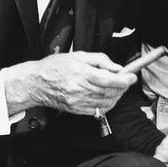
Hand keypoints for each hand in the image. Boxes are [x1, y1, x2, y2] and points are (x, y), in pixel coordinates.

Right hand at [20, 52, 135, 115]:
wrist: (36, 83)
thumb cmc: (55, 67)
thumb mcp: (78, 55)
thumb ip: (100, 60)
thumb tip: (116, 67)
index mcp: (81, 73)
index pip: (109, 80)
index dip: (124, 79)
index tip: (131, 77)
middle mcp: (80, 89)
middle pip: (110, 91)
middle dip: (122, 87)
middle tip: (126, 80)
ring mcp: (78, 102)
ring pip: (107, 102)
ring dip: (117, 95)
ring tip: (117, 87)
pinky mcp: (77, 110)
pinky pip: (99, 110)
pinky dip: (108, 104)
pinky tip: (108, 97)